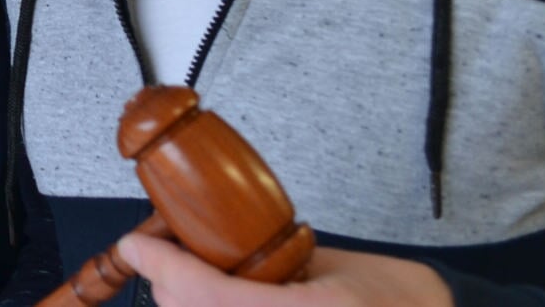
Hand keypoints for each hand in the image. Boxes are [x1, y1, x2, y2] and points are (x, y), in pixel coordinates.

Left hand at [115, 235, 452, 306]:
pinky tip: (228, 298)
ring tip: (202, 280)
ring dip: (193, 304)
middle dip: (173, 285)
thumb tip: (218, 249)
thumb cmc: (408, 302)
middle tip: (173, 255)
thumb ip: (275, 263)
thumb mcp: (335, 269)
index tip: (137, 244)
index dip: (161, 265)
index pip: (201, 293)